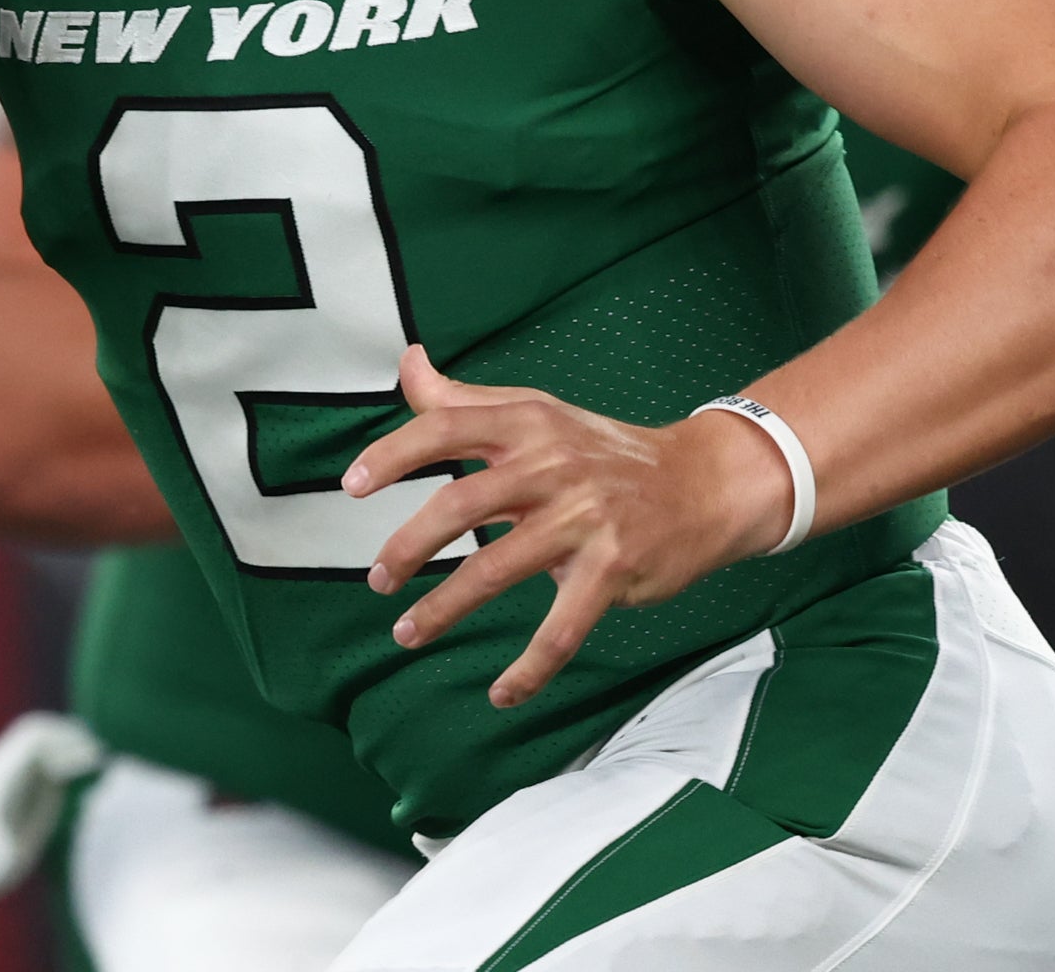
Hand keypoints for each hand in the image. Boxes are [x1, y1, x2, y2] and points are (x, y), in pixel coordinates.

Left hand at [343, 346, 795, 709]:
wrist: (703, 483)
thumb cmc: (604, 450)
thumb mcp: (538, 411)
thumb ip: (465, 398)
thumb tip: (408, 362)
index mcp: (528, 422)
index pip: (446, 427)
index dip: (394, 455)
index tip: (351, 486)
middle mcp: (552, 465)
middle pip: (461, 503)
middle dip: (409, 548)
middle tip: (378, 578)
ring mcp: (584, 518)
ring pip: (497, 569)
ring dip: (444, 608)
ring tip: (406, 633)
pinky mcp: (612, 568)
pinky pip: (561, 628)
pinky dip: (529, 668)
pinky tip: (502, 693)